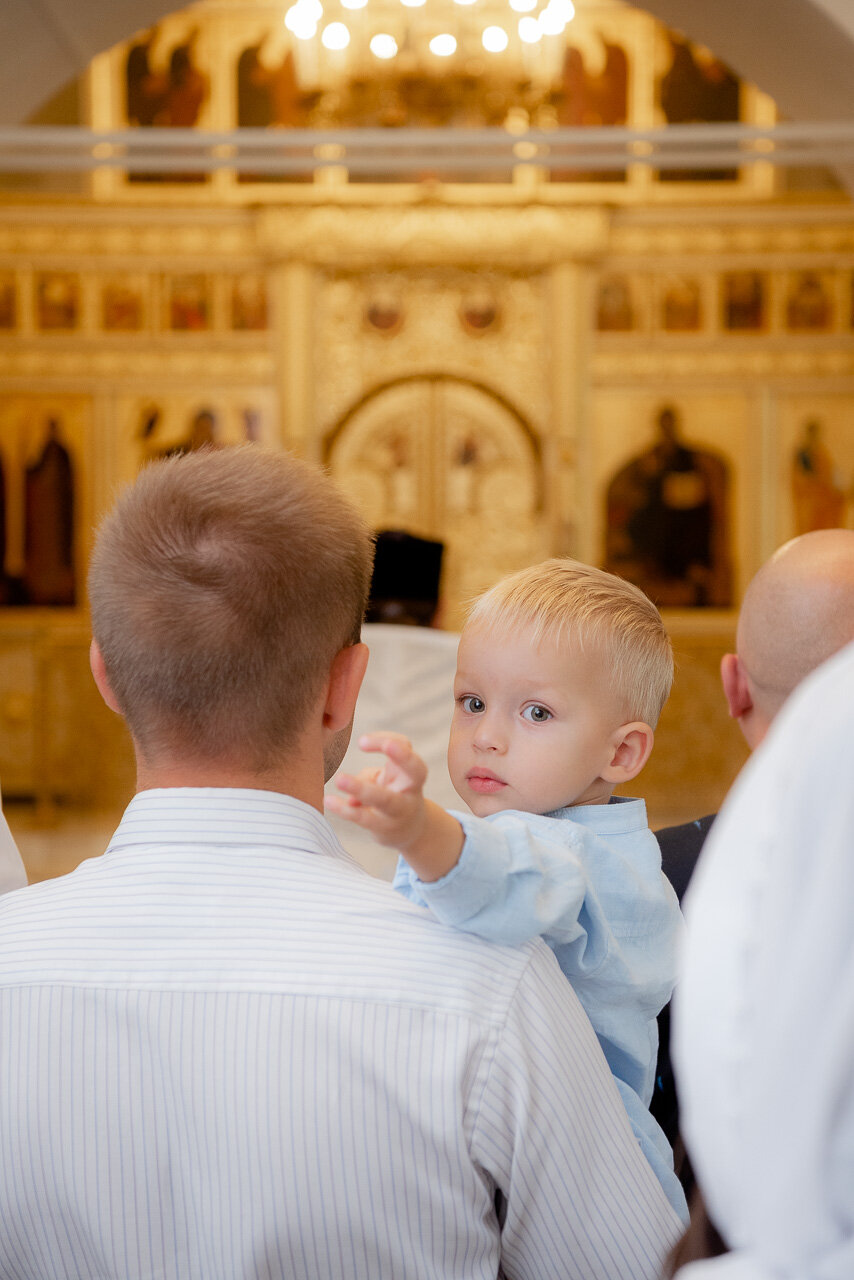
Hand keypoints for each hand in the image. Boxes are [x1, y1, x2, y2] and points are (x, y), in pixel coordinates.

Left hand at [326, 733, 428, 850]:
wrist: (409, 830)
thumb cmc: (394, 794)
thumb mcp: (386, 779)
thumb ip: (370, 776)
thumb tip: (347, 786)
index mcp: (410, 768)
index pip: (405, 746)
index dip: (388, 738)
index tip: (361, 741)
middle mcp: (411, 789)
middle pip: (415, 771)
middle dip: (401, 756)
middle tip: (367, 742)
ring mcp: (400, 810)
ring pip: (385, 799)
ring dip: (361, 788)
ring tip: (339, 779)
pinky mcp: (384, 827)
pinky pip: (364, 817)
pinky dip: (345, 809)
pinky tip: (328, 801)